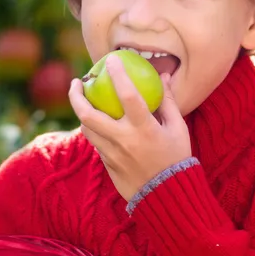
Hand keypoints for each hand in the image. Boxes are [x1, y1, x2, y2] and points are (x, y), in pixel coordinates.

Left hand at [69, 53, 191, 202]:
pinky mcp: (107, 165)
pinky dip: (93, 129)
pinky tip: (96, 121)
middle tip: (76, 82)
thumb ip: (167, 101)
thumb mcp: (178, 129)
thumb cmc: (176, 158)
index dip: (118, 74)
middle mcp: (124, 140)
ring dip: (81, 112)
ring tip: (82, 99)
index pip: (128, 95)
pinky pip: (96, 143)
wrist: (167, 196)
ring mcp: (112, 155)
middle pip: (89, 115)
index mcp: (144, 129)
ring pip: (87, 129)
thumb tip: (164, 75)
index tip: (110, 60)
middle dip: (77, 96)